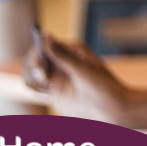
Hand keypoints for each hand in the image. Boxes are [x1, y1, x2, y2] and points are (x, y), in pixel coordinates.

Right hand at [23, 34, 137, 124]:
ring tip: (46, 86)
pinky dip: (34, 86)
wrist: (114, 110)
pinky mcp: (55, 91)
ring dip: (32, 77)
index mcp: (72, 50)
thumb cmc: (104, 87)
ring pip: (33, 72)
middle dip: (34, 67)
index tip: (40, 65)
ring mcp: (58, 76)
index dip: (37, 53)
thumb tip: (46, 35)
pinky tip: (46, 91)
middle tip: (44, 78)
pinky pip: (36, 85)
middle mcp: (63, 61)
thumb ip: (62, 56)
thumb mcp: (83, 70)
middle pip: (36, 58)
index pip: (45, 45)